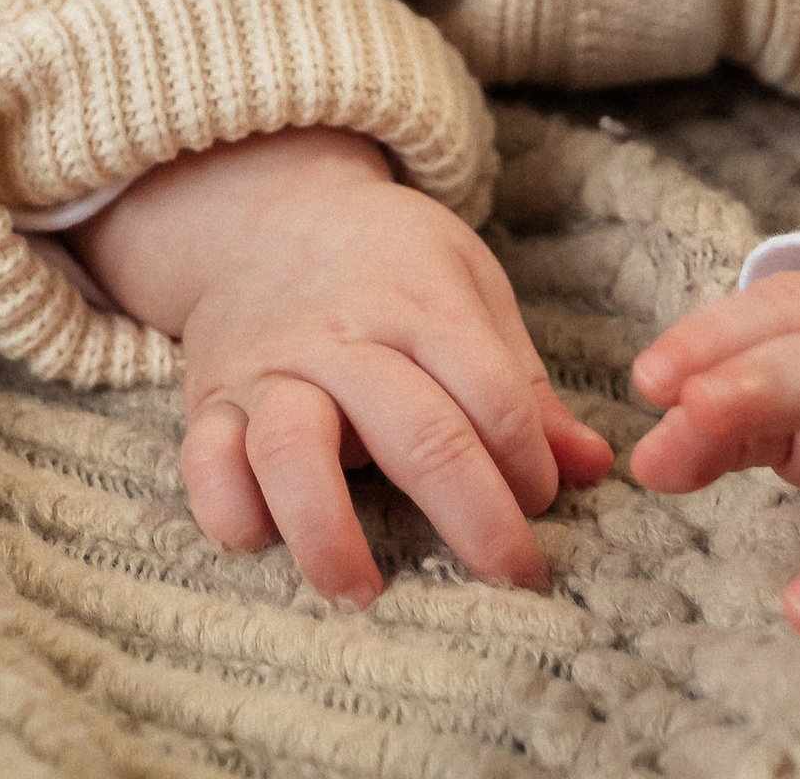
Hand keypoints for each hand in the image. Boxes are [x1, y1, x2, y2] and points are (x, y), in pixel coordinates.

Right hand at [84, 130, 612, 608]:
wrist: (262, 208)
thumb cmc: (386, 263)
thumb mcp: (465, 286)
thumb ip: (521, 383)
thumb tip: (594, 468)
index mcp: (419, 300)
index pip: (490, 392)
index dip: (528, 461)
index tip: (541, 502)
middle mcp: (343, 336)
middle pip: (414, 429)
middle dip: (474, 516)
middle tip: (514, 576)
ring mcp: (271, 368)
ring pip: (292, 445)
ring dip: (328, 528)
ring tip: (363, 593)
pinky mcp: (211, 398)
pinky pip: (206, 459)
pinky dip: (227, 506)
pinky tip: (262, 541)